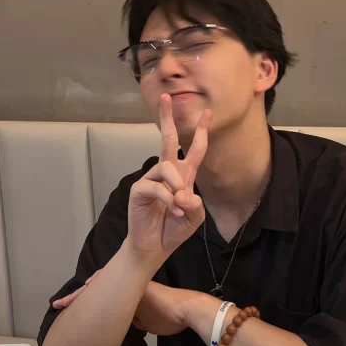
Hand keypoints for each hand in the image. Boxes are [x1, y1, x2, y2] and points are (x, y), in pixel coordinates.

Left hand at [53, 273, 205, 337]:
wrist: (185, 310)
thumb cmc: (169, 316)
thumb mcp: (144, 320)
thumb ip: (132, 318)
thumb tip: (119, 325)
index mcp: (127, 293)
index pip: (102, 296)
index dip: (85, 301)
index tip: (69, 308)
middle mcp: (125, 286)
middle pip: (95, 290)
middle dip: (76, 298)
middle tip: (58, 303)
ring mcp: (128, 285)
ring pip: (98, 287)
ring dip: (80, 296)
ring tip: (63, 301)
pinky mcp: (131, 286)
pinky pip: (109, 287)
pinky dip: (96, 287)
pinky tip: (85, 288)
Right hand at [127, 94, 209, 260]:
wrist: (154, 248)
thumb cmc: (173, 230)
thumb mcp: (194, 219)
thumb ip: (195, 206)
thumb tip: (186, 194)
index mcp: (183, 176)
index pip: (193, 149)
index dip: (200, 132)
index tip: (207, 112)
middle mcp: (166, 173)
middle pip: (167, 140)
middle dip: (167, 118)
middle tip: (166, 97)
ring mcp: (151, 180)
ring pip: (166, 167)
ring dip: (177, 185)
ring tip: (180, 204)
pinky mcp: (139, 190)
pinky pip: (156, 187)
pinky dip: (168, 200)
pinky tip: (173, 211)